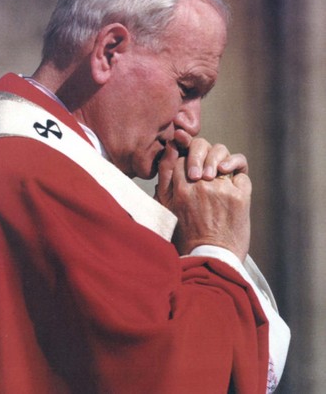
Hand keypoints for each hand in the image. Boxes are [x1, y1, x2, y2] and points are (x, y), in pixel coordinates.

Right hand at [155, 139, 250, 261]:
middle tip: (207, 167)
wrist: (211, 260)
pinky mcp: (240, 196)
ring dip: (223, 161)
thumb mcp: (166, 208)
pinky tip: (234, 188)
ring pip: (224, 156)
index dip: (187, 155)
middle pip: (202, 147)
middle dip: (204, 152)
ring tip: (221, 173)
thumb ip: (165, 179)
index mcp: (179, 188)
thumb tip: (170, 151)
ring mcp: (221, 189)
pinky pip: (242, 173)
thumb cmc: (186, 237)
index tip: (193, 164)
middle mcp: (199, 185)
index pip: (181, 155)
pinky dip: (239, 177)